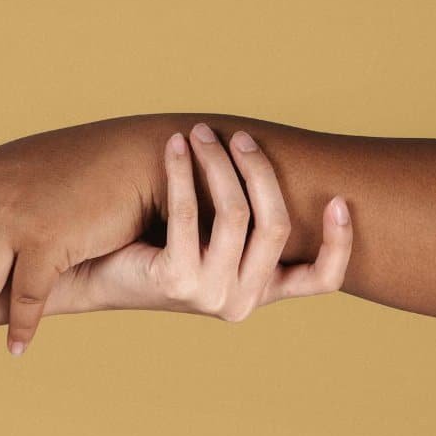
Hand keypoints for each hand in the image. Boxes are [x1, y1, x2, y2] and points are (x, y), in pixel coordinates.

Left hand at [64, 128, 352, 318]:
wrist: (96, 275)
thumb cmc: (156, 246)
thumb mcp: (212, 238)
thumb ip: (245, 220)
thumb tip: (269, 159)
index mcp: (260, 292)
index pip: (321, 280)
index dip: (339, 242)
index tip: (340, 200)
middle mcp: (241, 302)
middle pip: (274, 225)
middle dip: (259, 171)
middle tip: (239, 137)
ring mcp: (209, 295)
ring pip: (235, 214)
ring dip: (218, 164)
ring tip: (201, 133)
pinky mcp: (175, 282)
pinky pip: (188, 213)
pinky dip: (183, 172)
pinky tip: (175, 146)